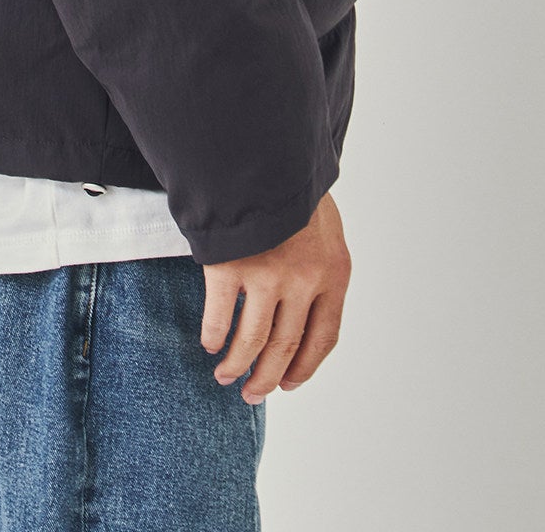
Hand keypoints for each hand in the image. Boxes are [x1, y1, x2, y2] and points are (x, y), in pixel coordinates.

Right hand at [200, 189, 350, 403]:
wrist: (263, 152)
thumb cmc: (294, 188)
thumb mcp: (325, 227)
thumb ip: (320, 267)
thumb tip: (306, 311)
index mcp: (333, 272)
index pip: (325, 336)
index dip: (306, 366)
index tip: (290, 383)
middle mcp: (303, 280)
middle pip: (286, 347)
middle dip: (268, 377)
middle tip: (253, 393)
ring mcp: (266, 275)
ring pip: (252, 340)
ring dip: (237, 365)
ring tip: (226, 376)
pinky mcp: (228, 266)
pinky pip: (219, 317)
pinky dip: (214, 337)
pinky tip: (210, 344)